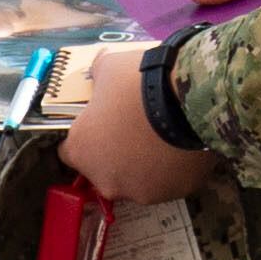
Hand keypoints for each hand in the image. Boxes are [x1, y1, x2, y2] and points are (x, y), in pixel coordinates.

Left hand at [57, 44, 216, 205]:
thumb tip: (98, 69)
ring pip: (140, 180)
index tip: (103, 122)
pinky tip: (184, 145)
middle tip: (138, 128)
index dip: (87, 135)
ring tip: (166, 136)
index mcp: (82, 151)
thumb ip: (98, 74)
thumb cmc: (139, 83)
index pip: (70, 151)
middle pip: (106, 170)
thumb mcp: (110, 66)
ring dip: (147, 164)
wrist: (190, 97)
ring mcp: (142, 191)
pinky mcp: (175, 193)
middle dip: (118, 153)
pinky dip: (175, 168)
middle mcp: (106, 180)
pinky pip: (171, 181)